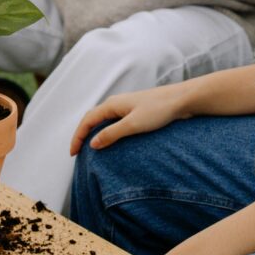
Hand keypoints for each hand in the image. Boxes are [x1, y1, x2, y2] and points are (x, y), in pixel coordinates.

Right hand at [70, 83, 190, 156]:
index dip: (78, 137)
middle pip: (92, 119)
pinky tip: (111, 141)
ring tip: (90, 149)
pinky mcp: (136, 112)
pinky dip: (106, 131)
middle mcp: (116, 104)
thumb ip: (111, 134)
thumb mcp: (133, 124)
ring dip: (94, 133)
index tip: (72, 154)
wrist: (181, 100)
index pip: (87, 120)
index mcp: (112, 104)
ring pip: (103, 120)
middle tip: (77, 152)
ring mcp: (126, 107)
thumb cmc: (158, 110)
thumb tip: (92, 143)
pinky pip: (114, 122)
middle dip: (82, 134)